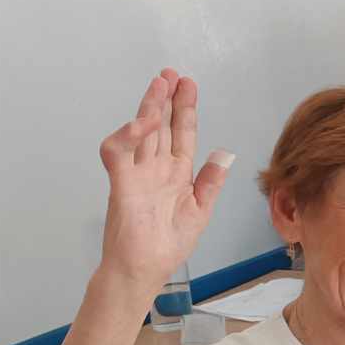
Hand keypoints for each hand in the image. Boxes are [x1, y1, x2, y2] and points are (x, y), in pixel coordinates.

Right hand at [98, 72, 231, 287]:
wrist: (144, 270)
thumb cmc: (167, 244)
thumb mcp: (200, 211)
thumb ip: (210, 182)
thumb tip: (226, 154)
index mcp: (176, 174)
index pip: (182, 134)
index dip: (185, 109)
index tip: (189, 85)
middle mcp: (156, 169)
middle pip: (161, 126)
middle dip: (166, 99)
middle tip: (171, 74)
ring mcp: (138, 175)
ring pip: (142, 132)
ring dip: (149, 107)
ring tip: (159, 84)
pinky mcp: (122, 185)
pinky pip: (118, 153)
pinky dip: (127, 135)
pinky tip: (143, 122)